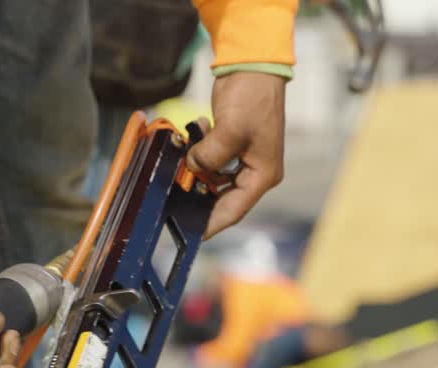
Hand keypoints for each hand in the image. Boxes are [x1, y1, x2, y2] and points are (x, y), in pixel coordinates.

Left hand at [185, 72, 286, 238]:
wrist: (253, 64)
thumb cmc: (251, 98)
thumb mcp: (229, 130)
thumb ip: (209, 155)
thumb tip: (192, 167)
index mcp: (263, 174)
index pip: (235, 210)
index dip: (212, 223)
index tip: (190, 233)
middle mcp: (256, 171)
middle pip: (223, 197)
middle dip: (199, 195)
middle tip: (174, 198)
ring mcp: (244, 157)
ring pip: (214, 178)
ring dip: (197, 170)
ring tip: (183, 160)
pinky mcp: (232, 144)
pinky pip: (211, 158)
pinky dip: (200, 151)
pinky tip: (195, 133)